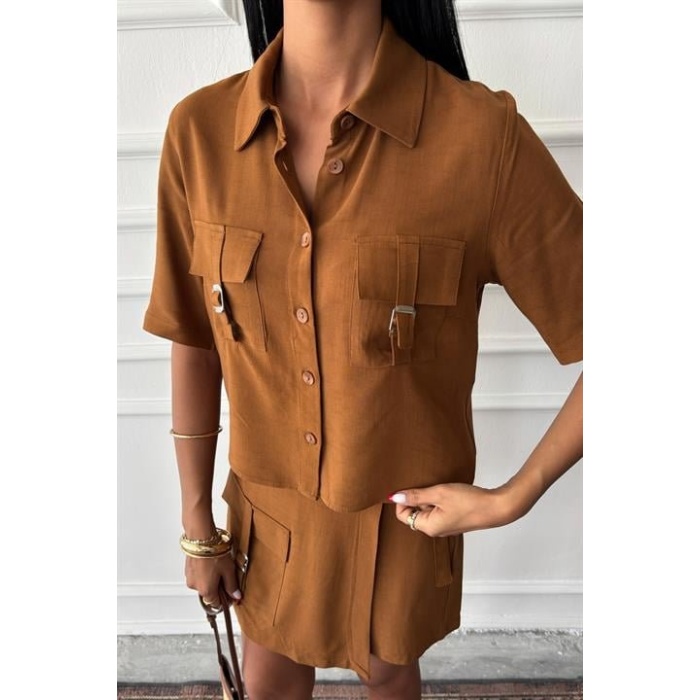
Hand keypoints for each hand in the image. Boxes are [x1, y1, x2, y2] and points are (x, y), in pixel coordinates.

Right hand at [185, 552, 242, 606]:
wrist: (201, 538)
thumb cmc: (214, 553)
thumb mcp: (228, 570)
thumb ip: (232, 585)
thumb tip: (236, 596)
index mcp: (206, 591)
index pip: (216, 604)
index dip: (226, 600)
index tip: (231, 594)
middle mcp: (195, 587)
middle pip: (209, 594)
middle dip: (218, 588)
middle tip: (226, 576)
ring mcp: (190, 578)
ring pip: (203, 584)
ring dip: (211, 579)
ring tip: (219, 567)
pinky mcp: (187, 570)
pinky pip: (197, 576)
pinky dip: (204, 573)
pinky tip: (211, 563)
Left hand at [390, 482, 529, 536]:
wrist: (495, 507)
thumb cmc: (469, 501)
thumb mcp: (439, 493)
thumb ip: (416, 495)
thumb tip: (394, 497)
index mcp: (429, 527)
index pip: (403, 515)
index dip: (403, 499)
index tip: (411, 485)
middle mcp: (435, 530)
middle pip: (414, 513)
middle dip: (417, 497)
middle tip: (428, 485)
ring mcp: (445, 526)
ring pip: (427, 510)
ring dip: (429, 497)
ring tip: (440, 487)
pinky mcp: (454, 520)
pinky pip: (438, 510)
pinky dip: (439, 499)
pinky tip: (448, 491)